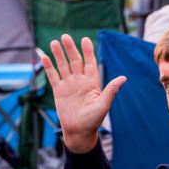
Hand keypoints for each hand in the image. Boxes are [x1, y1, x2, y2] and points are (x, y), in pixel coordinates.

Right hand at [41, 34, 125, 153]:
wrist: (79, 132)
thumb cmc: (93, 120)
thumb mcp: (103, 105)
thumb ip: (111, 90)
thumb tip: (124, 78)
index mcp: (92, 82)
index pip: (89, 63)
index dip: (87, 51)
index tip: (85, 40)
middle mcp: (80, 80)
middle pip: (74, 61)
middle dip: (70, 49)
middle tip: (65, 37)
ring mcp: (69, 84)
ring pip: (63, 66)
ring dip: (58, 54)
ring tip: (53, 42)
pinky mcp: (58, 91)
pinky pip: (53, 76)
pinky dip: (49, 67)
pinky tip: (45, 57)